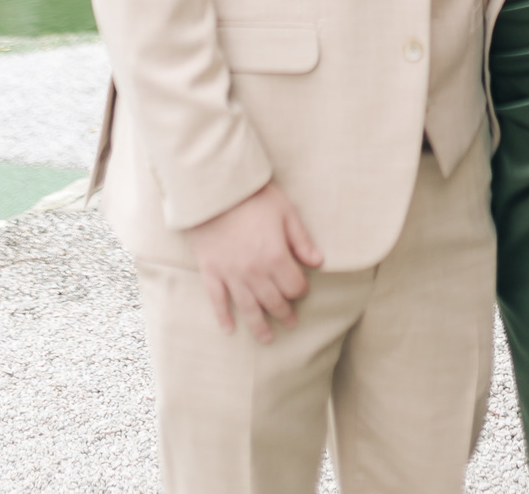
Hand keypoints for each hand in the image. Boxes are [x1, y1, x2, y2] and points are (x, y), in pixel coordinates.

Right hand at [188, 179, 323, 341]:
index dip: (300, 290)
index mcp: (275, 257)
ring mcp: (231, 275)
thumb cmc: (253, 197)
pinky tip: (229, 329)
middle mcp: (254, 272)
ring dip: (259, 326)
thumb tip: (317, 262)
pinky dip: (223, 316)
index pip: (293, 286)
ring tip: (267, 338)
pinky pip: (217, 300)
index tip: (301, 289)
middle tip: (291, 323)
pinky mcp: (211, 272)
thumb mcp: (285, 212)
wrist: (215, 191)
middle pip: (273, 301)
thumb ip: (301, 240)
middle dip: (284, 313)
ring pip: (248, 308)